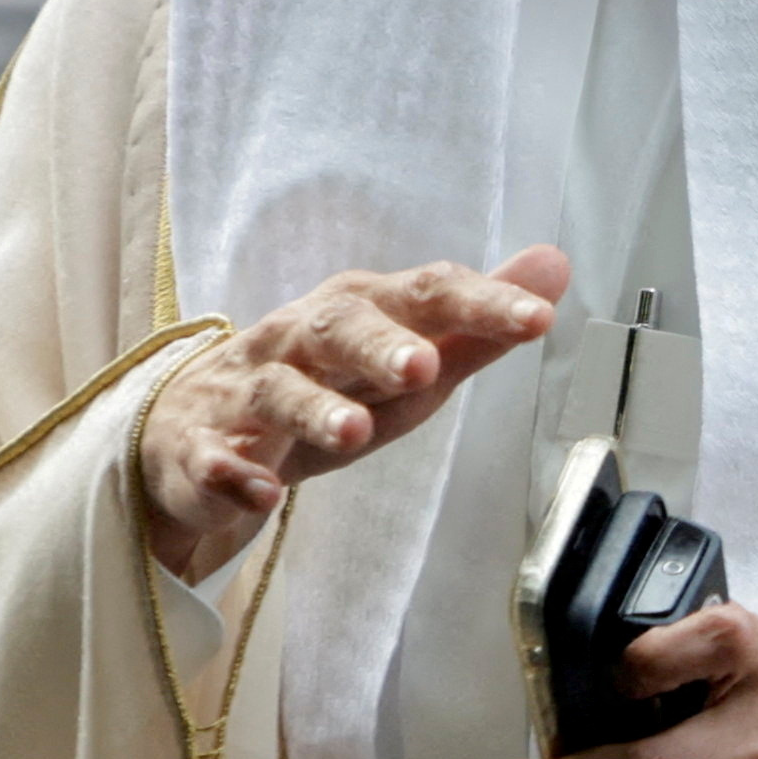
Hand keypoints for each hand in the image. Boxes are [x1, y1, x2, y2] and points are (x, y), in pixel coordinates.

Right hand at [138, 247, 566, 578]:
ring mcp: (245, 393)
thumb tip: (555, 265)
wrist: (202, 426)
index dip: (480, 303)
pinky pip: (212, 459)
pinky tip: (262, 493)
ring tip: (353, 433)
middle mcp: (300, 339)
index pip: (424, 294)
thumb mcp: (408, 359)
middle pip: (338, 328)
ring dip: (314, 410)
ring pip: (277, 391)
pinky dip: (234, 474)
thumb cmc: (329, 387)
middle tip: (424, 368)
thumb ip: (479, 323)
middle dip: (380, 344)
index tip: (537, 318)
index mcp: (360, 310)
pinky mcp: (202, 449)